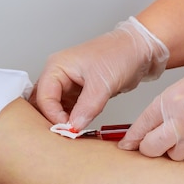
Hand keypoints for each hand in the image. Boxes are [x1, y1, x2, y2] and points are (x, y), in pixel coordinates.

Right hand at [32, 17, 168, 129]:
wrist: (139, 51)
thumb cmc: (120, 53)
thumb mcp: (102, 83)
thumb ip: (87, 107)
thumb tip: (75, 126)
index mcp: (57, 67)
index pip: (43, 97)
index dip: (53, 115)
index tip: (67, 128)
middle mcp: (59, 75)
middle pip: (44, 103)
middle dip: (52, 119)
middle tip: (65, 133)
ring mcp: (70, 84)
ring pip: (56, 109)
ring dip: (62, 121)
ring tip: (73, 132)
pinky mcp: (81, 93)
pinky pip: (70, 110)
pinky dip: (73, 120)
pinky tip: (79, 128)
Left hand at [119, 34, 183, 164]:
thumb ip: (167, 106)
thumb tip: (151, 126)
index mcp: (170, 101)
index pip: (140, 128)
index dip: (132, 140)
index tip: (127, 146)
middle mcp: (180, 121)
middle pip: (151, 149)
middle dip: (150, 148)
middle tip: (156, 144)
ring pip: (174, 157)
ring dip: (177, 150)